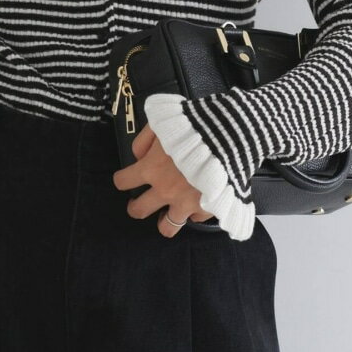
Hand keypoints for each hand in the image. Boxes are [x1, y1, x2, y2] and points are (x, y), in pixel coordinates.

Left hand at [111, 123, 216, 237]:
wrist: (229, 135)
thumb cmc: (194, 126)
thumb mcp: (161, 123)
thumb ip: (144, 140)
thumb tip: (137, 156)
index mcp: (151, 169)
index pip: (123, 182)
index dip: (122, 180)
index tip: (125, 179)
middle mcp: (165, 190)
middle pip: (139, 211)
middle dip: (135, 207)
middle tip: (138, 203)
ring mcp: (186, 203)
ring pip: (167, 227)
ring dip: (163, 221)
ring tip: (165, 216)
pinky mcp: (208, 208)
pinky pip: (196, 220)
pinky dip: (194, 213)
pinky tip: (195, 204)